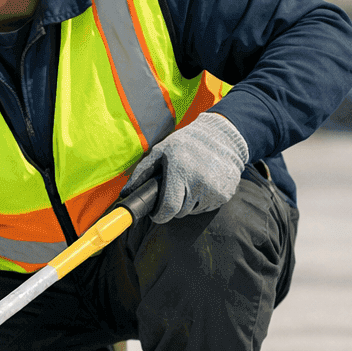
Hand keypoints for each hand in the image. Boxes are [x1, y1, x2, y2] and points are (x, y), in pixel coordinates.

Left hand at [125, 111, 248, 222]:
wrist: (222, 136)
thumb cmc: (186, 143)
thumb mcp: (161, 151)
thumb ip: (142, 172)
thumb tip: (126, 193)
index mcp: (180, 172)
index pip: (168, 208)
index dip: (160, 215)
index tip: (157, 213)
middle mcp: (199, 183)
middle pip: (180, 212)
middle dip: (173, 206)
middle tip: (174, 191)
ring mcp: (214, 190)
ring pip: (193, 211)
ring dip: (188, 204)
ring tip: (189, 184)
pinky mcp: (225, 194)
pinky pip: (207, 208)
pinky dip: (202, 201)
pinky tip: (203, 184)